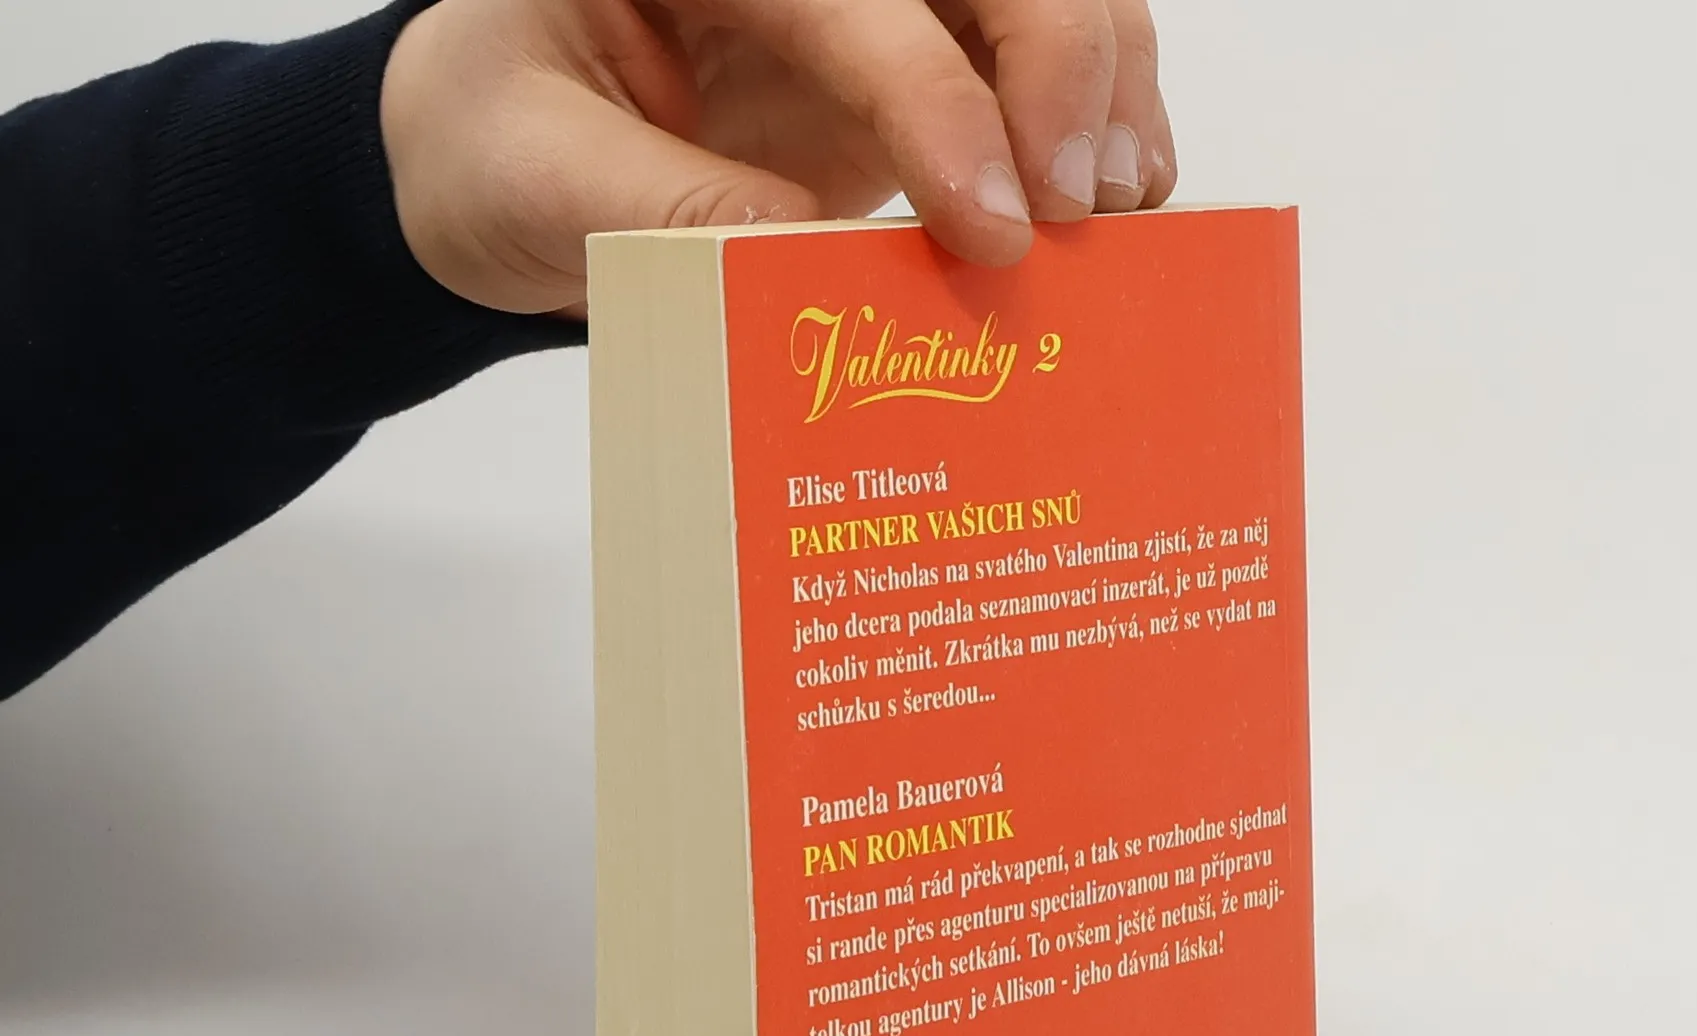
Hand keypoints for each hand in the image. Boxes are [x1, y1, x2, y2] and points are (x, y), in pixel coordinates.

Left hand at [380, 0, 1176, 315]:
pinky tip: (1114, 206)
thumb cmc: (494, 144)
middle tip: (1076, 212)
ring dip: (1101, 91)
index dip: (939, 101)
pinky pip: (1033, 66)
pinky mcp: (912, 64)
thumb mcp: (534, 182)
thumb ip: (667, 211)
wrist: (498, 155)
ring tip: (1118, 214)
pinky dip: (1094, 125)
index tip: (995, 225)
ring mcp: (871, 4)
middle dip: (1060, 67)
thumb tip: (824, 265)